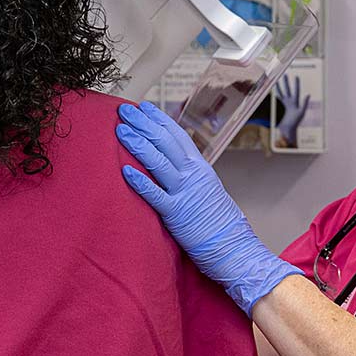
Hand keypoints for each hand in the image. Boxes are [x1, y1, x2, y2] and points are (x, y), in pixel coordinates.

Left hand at [116, 101, 300, 313]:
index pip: (177, 136)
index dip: (159, 119)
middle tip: (124, 111)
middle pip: (165, 142)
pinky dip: (140, 182)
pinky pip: (155, 195)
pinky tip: (124, 170)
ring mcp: (185, 193)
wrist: (235, 248)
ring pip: (158, 162)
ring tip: (121, 131)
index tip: (144, 107)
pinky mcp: (176, 214)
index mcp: (201, 168)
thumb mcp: (208, 191)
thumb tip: (175, 166)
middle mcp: (193, 175)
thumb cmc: (220, 223)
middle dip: (143, 124)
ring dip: (138, 144)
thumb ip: (192, 177)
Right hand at [272, 77, 310, 148]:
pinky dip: (274, 94)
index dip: (296, 84)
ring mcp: (284, 104)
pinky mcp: (279, 107)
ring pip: (281, 93)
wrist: (288, 129)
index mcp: (295, 102)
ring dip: (279, 87)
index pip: (296, 91)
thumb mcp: (302, 112)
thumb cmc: (295, 122)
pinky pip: (276, 99)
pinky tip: (271, 90)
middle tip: (284, 74)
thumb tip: (308, 94)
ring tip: (276, 80)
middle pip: (287, 89)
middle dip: (286, 82)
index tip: (296, 76)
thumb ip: (305, 103)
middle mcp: (289, 102)